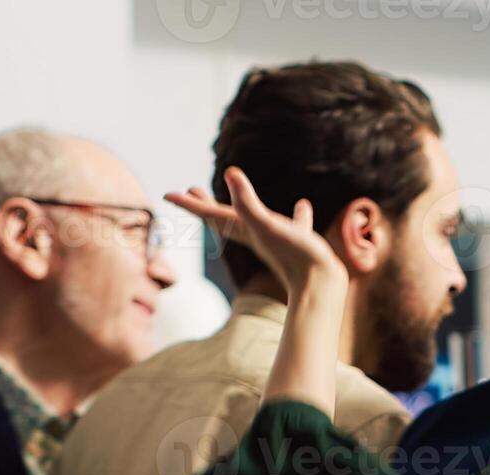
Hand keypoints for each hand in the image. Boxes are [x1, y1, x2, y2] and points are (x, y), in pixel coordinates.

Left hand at [165, 167, 344, 295]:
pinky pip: (294, 225)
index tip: (167, 195)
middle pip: (226, 217)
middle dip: (208, 205)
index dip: (189, 204)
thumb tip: (230, 172)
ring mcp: (279, 240)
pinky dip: (296, 215)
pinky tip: (302, 206)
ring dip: (246, 206)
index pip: (210, 214)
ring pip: (258, 220)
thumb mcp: (268, 224)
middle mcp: (258, 235)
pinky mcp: (299, 244)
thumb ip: (247, 202)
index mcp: (246, 230)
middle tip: (192, 191)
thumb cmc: (294, 257)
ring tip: (242, 192)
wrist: (322, 287)